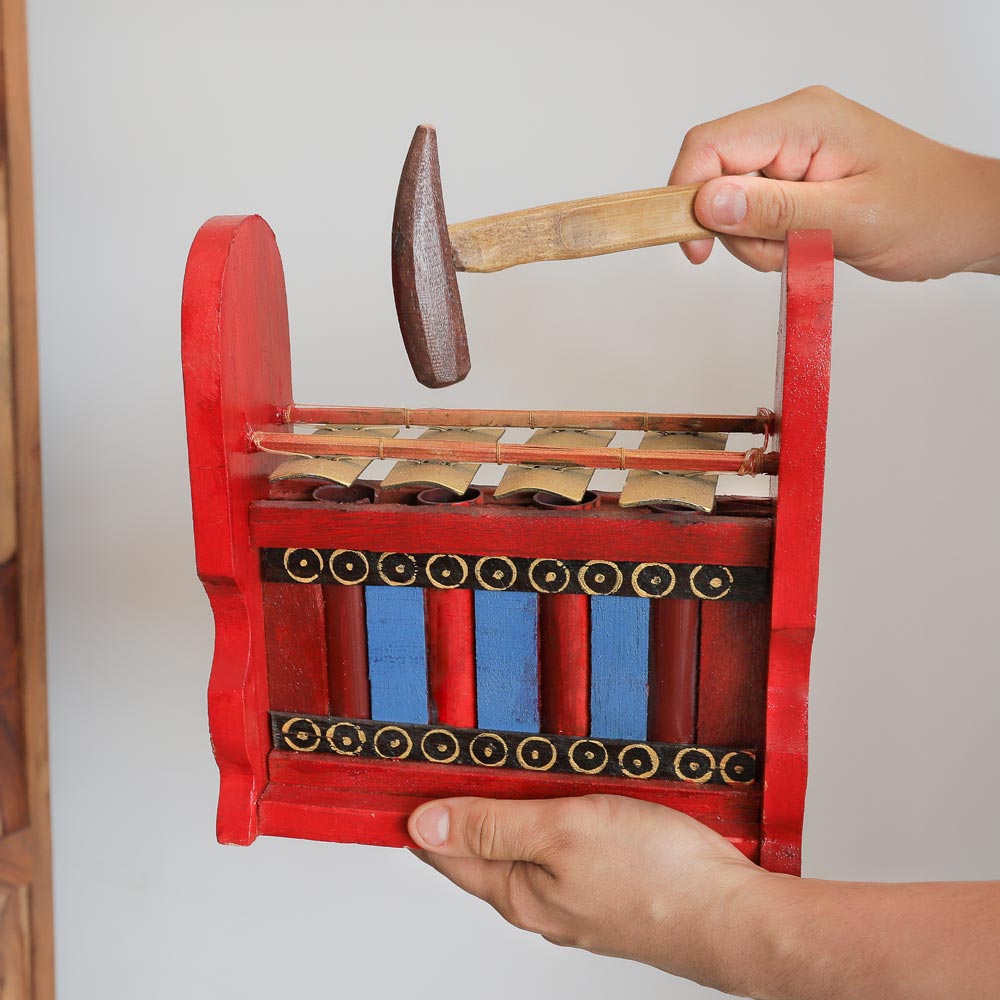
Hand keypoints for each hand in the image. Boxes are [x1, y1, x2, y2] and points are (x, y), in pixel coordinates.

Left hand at [408, 794, 771, 994]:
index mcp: (518, 891)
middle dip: (458, 814)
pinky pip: (561, 855)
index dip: (421, 814)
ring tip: (491, 780)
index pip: (446, 852)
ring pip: (523, 852)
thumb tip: (423, 827)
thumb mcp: (561, 831)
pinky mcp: (610, 891)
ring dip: (503, 818)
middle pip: (481, 853)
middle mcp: (541, 902)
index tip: (401, 782)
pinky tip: (558, 807)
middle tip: (441, 770)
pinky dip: (546, 826)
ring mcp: (577, 901)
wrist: (732, 916)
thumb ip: (491, 827)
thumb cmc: (655, 875)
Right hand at [669, 85, 999, 279]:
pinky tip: (804, 246)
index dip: (689, 195)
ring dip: (753, 241)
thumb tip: (708, 204)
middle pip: (714, 176)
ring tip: (803, 249)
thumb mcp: (849, 219)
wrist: (967, 221)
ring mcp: (792, 154)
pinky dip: (767, 241)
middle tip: (775, 252)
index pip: (710, 145)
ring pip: (730, 203)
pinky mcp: (795, 180)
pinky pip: (753, 214)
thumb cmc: (929, 211)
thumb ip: (775, 211)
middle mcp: (792, 129)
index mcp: (803, 120)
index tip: (696, 247)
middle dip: (732, 227)